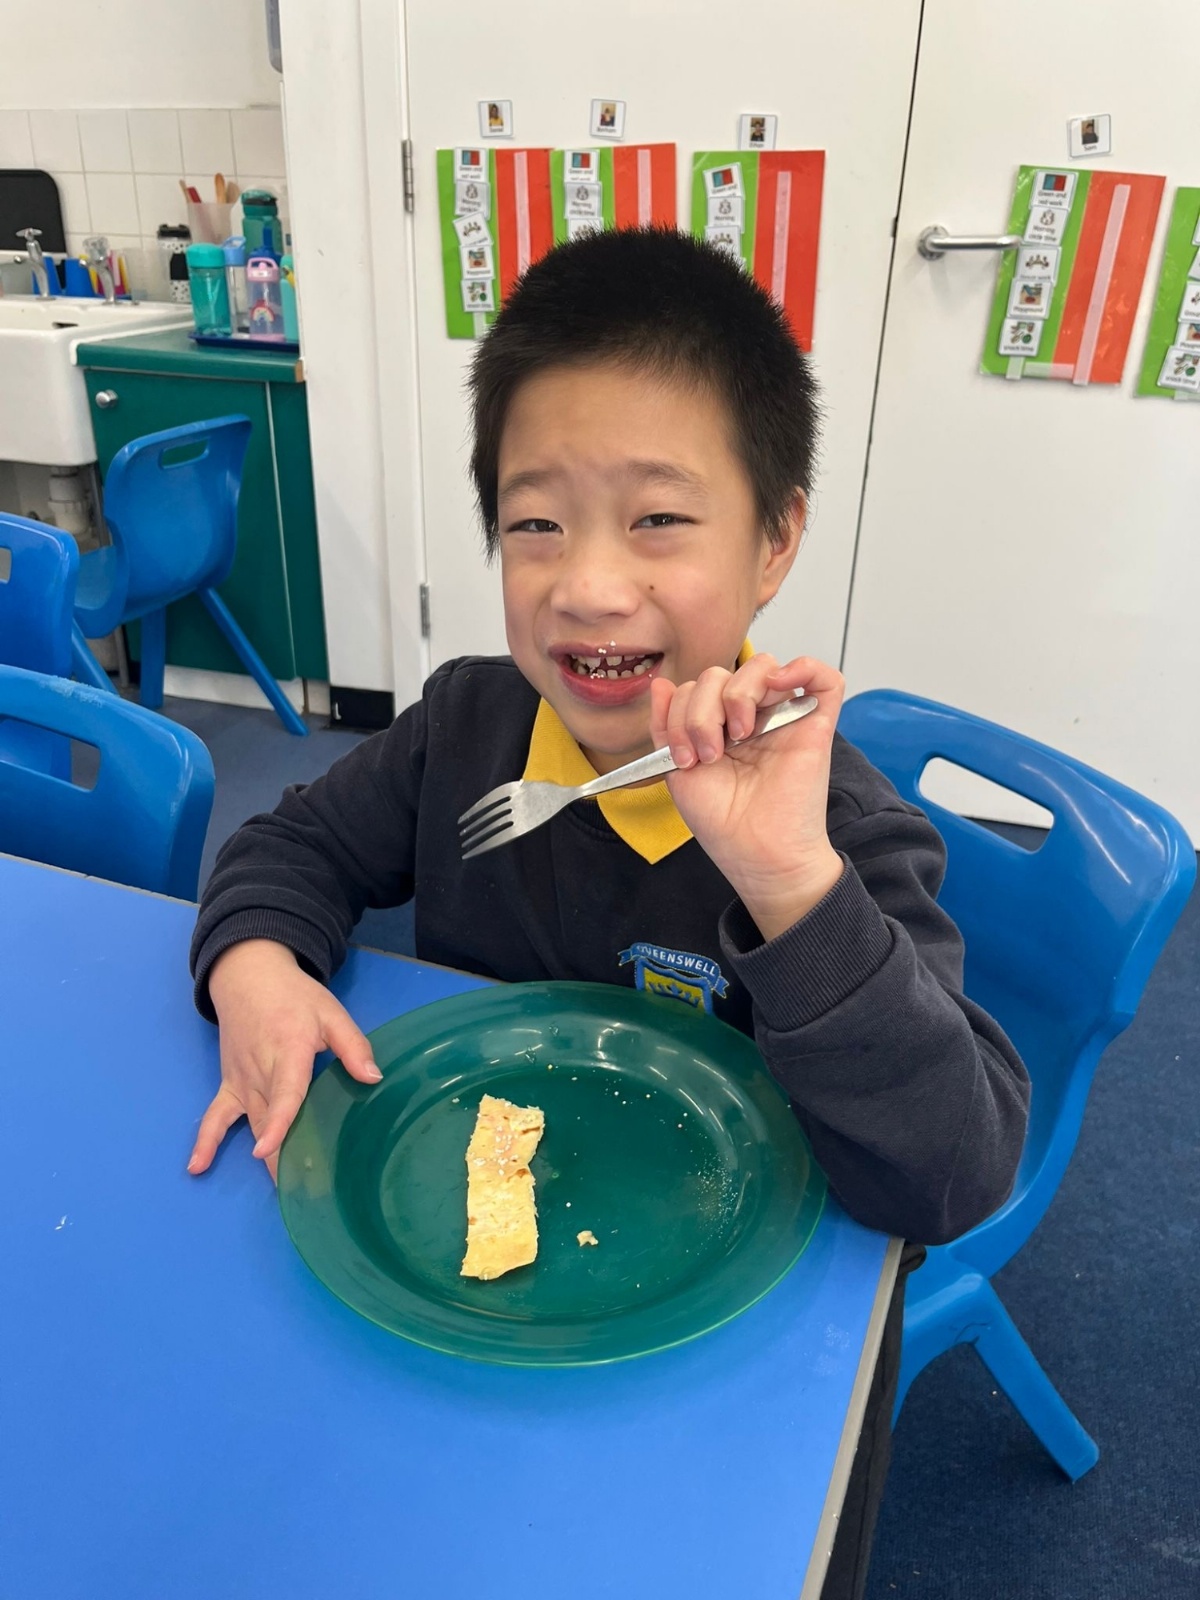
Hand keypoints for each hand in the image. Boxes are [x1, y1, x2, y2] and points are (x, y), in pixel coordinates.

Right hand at [188, 939, 380, 1181]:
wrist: (248, 977)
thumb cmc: (295, 997)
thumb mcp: (331, 1012)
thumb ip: (353, 1045)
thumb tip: (373, 1078)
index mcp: (288, 1051)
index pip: (284, 1093)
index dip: (279, 1124)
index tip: (267, 1152)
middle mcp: (261, 1071)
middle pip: (270, 1119)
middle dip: (283, 1156)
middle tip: (304, 1190)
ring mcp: (242, 1081)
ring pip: (252, 1126)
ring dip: (264, 1158)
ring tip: (280, 1193)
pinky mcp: (230, 1084)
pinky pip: (215, 1117)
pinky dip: (206, 1141)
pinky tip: (197, 1168)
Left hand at [649, 654, 844, 941]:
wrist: (756, 855)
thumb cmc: (722, 822)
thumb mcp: (677, 770)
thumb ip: (667, 726)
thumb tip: (661, 683)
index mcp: (720, 726)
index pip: (697, 687)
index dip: (681, 711)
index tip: (684, 757)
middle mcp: (753, 717)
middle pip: (725, 673)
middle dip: (703, 708)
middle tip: (709, 752)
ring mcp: (785, 718)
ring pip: (764, 666)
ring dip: (739, 694)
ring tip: (739, 736)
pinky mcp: (818, 725)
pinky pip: (824, 677)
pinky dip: (802, 667)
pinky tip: (778, 689)